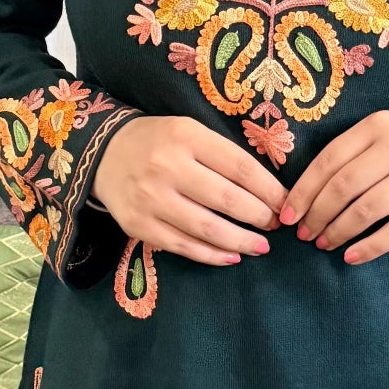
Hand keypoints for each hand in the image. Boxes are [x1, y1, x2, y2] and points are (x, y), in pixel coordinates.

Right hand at [91, 115, 287, 265]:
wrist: (103, 154)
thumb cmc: (158, 142)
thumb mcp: (189, 131)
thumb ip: (223, 155)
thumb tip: (268, 190)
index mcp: (185, 137)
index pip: (240, 167)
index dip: (269, 189)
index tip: (285, 203)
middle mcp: (167, 167)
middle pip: (227, 199)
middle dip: (259, 216)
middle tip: (275, 225)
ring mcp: (151, 199)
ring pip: (207, 228)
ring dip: (241, 241)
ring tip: (260, 246)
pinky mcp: (139, 225)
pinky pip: (183, 246)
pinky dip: (212, 255)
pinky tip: (231, 256)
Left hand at [277, 113, 388, 265]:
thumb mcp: (387, 139)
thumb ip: (353, 156)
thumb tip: (305, 195)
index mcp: (378, 126)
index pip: (329, 159)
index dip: (303, 190)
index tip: (287, 214)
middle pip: (343, 186)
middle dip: (316, 215)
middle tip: (303, 235)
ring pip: (365, 210)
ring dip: (337, 232)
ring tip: (324, 245)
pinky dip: (367, 248)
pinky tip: (351, 256)